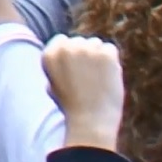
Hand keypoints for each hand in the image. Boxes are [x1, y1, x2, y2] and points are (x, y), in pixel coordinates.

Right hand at [42, 34, 125, 151]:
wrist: (90, 121)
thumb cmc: (72, 107)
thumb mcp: (53, 85)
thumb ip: (57, 67)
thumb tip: (64, 51)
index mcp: (49, 54)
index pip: (62, 40)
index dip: (70, 55)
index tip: (75, 70)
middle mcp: (66, 48)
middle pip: (80, 41)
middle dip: (85, 55)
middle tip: (88, 78)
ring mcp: (86, 49)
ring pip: (96, 44)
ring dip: (99, 57)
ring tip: (98, 79)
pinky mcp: (105, 54)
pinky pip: (110, 49)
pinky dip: (112, 61)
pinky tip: (107, 77)